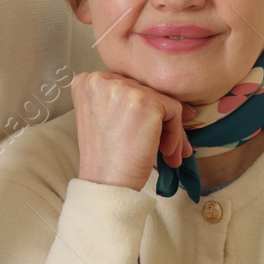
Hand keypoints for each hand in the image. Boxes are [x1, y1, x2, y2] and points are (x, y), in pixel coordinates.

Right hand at [71, 71, 191, 190]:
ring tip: (168, 152)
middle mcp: (101, 79)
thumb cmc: (105, 158)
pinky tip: (167, 153)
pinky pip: (174, 110)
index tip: (148, 129)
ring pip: (162, 100)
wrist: (105, 184)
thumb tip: (159, 95)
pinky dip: (176, 133)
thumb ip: (119, 99)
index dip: (142, 109)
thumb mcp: (102, 117)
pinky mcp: (145, 101)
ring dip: (170, 129)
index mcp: (87, 82)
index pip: (127, 85)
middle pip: (145, 90)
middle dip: (158, 120)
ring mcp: (123, 89)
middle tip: (166, 146)